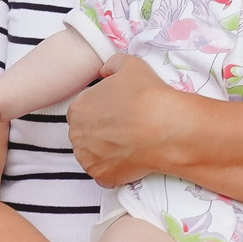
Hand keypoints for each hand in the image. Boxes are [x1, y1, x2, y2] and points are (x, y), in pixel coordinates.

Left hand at [66, 54, 187, 188]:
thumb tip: (105, 72)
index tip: (118, 113)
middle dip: (102, 132)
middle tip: (125, 129)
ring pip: (93, 156)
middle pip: (85, 134)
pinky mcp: (102, 177)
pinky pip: (105, 174)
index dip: (101, 112)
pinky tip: (132, 159)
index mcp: (78, 109)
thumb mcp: (129, 64)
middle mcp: (76, 135)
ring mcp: (87, 159)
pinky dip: (116, 169)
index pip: (83, 112)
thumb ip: (111, 64)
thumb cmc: (146, 94)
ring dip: (106, 152)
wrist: (166, 127)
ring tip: (130, 144)